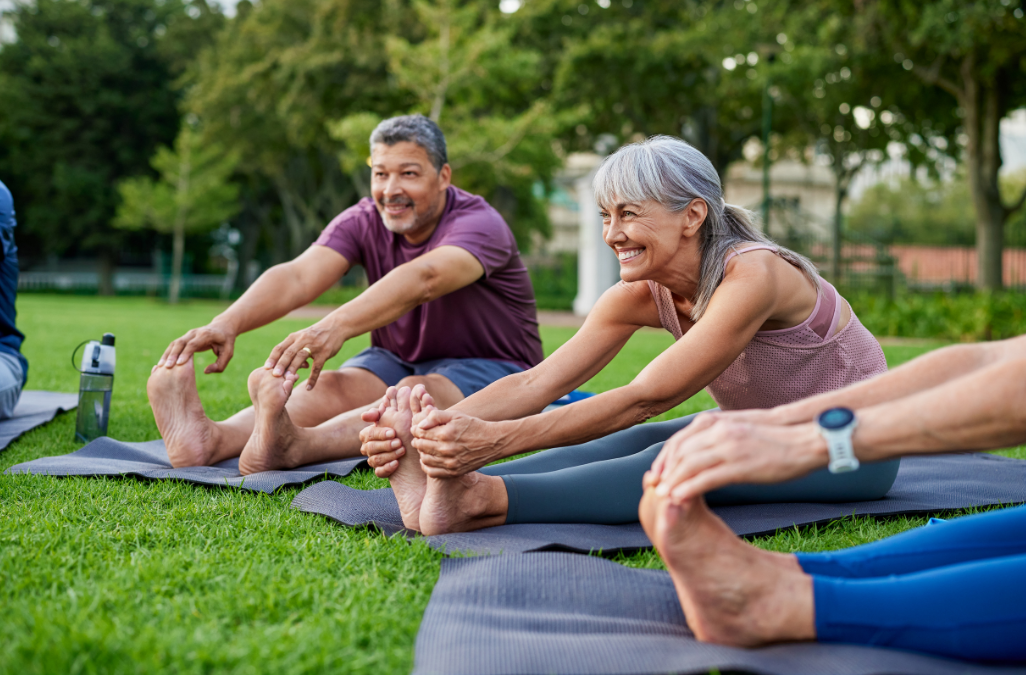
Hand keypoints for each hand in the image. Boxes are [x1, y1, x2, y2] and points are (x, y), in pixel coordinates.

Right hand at [158, 321, 236, 373]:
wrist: (222, 327)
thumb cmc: (226, 342)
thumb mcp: (228, 353)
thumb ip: (220, 364)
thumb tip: (205, 371)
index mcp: (206, 335)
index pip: (193, 344)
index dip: (185, 353)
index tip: (179, 364)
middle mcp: (195, 333)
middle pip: (181, 342)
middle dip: (173, 354)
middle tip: (167, 367)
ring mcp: (188, 334)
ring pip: (175, 343)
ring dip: (167, 354)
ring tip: (161, 366)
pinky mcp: (185, 338)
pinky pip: (174, 345)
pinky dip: (168, 353)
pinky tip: (162, 363)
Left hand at [264, 316, 346, 388]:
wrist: (336, 326)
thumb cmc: (316, 334)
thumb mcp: (302, 337)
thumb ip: (292, 349)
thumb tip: (281, 365)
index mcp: (295, 337)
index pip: (280, 347)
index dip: (273, 357)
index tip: (266, 367)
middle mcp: (303, 340)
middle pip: (289, 352)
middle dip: (281, 364)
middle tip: (274, 375)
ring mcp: (314, 346)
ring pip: (301, 357)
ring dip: (294, 368)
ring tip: (288, 379)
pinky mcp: (324, 353)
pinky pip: (317, 367)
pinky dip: (313, 378)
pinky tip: (309, 387)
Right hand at [360, 385, 436, 477]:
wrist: (431, 470)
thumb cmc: (427, 442)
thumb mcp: (425, 423)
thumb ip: (423, 405)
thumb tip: (420, 386)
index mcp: (386, 425)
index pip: (371, 417)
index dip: (371, 415)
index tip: (375, 417)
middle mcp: (380, 440)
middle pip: (366, 435)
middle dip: (380, 435)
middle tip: (396, 437)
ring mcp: (379, 456)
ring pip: (370, 453)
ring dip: (385, 451)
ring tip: (401, 450)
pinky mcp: (383, 471)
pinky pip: (377, 470)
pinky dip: (385, 467)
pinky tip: (396, 464)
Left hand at [411, 410, 501, 476]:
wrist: (492, 442)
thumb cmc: (473, 425)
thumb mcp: (456, 415)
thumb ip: (436, 416)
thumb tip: (420, 424)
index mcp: (445, 433)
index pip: (420, 433)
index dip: (416, 430)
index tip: (417, 428)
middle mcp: (446, 449)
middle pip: (420, 446)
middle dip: (417, 440)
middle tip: (418, 438)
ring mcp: (450, 462)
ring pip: (424, 459)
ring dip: (421, 453)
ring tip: (424, 447)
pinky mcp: (454, 472)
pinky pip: (432, 472)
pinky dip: (426, 466)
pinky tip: (428, 459)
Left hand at [646, 408, 787, 484]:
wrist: (804, 441)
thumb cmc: (774, 439)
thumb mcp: (740, 430)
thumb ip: (719, 436)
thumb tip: (703, 448)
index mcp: (716, 423)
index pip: (679, 440)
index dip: (665, 457)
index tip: (658, 472)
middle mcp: (718, 432)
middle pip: (679, 452)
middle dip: (665, 470)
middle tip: (655, 486)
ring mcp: (728, 448)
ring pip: (688, 465)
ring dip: (672, 481)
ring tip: (663, 495)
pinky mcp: (739, 465)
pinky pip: (706, 479)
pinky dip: (688, 489)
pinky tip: (680, 498)